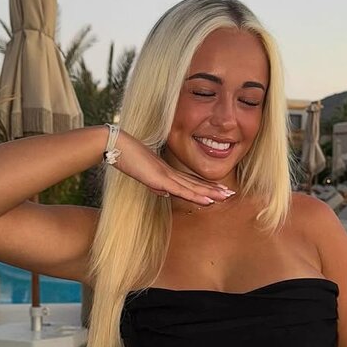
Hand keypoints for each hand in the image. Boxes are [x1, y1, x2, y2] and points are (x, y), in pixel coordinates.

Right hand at [109, 130, 233, 206]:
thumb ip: (155, 184)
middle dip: (213, 189)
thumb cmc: (126, 157)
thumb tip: (165, 193)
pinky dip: (196, 196)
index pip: (190, 181)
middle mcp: (170, 173)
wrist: (116, 145)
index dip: (205, 186)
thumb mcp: (143, 174)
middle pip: (196, 183)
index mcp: (167, 172)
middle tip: (230, 194)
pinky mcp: (160, 179)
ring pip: (193, 187)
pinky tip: (208, 201)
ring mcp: (166, 175)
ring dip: (211, 193)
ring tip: (226, 197)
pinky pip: (182, 190)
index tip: (219, 190)